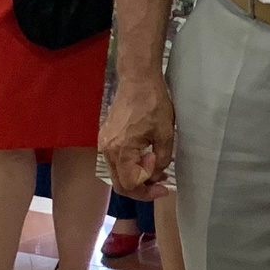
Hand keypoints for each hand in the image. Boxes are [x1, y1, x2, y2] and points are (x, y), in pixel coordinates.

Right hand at [102, 75, 175, 197]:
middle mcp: (107, 150)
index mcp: (120, 150)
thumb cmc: (152, 103)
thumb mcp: (165, 134)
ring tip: (156, 171)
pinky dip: (130, 166)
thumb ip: (161, 160)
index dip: (148, 184)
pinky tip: (145, 159)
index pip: (130, 184)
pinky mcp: (106, 138)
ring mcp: (104, 144)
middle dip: (142, 189)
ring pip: (118, 174)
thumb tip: (156, 172)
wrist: (137, 80)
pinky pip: (116, 162)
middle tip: (161, 186)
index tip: (162, 172)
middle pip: (120, 185)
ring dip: (136, 177)